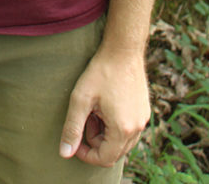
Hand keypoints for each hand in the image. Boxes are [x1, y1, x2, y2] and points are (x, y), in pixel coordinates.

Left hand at [59, 47, 149, 167]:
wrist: (123, 50)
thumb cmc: (101, 72)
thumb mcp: (81, 99)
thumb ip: (72, 128)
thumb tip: (65, 153)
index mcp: (123, 129)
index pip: (105, 158)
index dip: (86, 154)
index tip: (75, 140)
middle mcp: (137, 128)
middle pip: (114, 152)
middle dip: (95, 142)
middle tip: (85, 119)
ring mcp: (143, 119)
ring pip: (122, 142)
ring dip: (105, 134)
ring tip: (93, 112)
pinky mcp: (144, 111)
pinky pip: (129, 130)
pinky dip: (115, 126)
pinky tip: (105, 107)